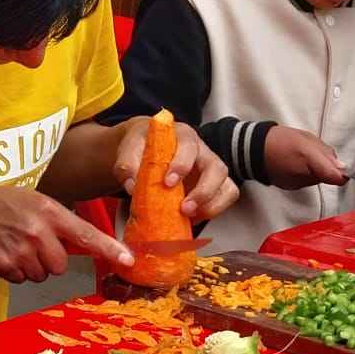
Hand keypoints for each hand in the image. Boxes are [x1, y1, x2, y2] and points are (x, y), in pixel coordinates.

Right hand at [0, 186, 132, 283]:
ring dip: (31, 266)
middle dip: (49, 259)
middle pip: (60, 264)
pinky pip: (22, 279)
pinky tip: (2, 253)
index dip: (109, 248)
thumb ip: (57, 220)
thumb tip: (82, 243)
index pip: (85, 234)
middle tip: (31, 244)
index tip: (128, 260)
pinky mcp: (5, 265)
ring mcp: (21, 250)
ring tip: (13, 246)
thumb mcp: (32, 201)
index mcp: (48, 211)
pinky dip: (14, 271)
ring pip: (41, 274)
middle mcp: (37, 231)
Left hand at [112, 117, 237, 219]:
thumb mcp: (130, 149)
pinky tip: (192, 216)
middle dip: (203, 191)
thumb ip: (127, 165)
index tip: (168, 182)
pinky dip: (213, 210)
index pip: (189, 147)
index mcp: (182, 137)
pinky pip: (225, 197)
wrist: (146, 147)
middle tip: (184, 208)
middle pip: (217, 168)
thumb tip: (132, 186)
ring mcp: (210, 169)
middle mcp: (202, 152)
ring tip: (190, 215)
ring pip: (226, 185)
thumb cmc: (143, 146)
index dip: (181, 165)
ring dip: (211, 204)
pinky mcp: (212, 185)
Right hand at [263, 126, 344, 189]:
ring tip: (301, 158)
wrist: (254, 149)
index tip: (343, 169)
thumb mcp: (307, 139)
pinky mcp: (289, 187)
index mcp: (311, 162)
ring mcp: (296, 184)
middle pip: (326, 178)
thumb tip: (340, 165)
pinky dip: (303, 174)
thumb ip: (326, 152)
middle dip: (325, 167)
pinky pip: (304, 181)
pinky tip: (294, 164)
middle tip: (316, 155)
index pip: (337, 178)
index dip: (343, 174)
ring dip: (314, 170)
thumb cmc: (278, 141)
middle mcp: (304, 177)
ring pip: (315, 179)